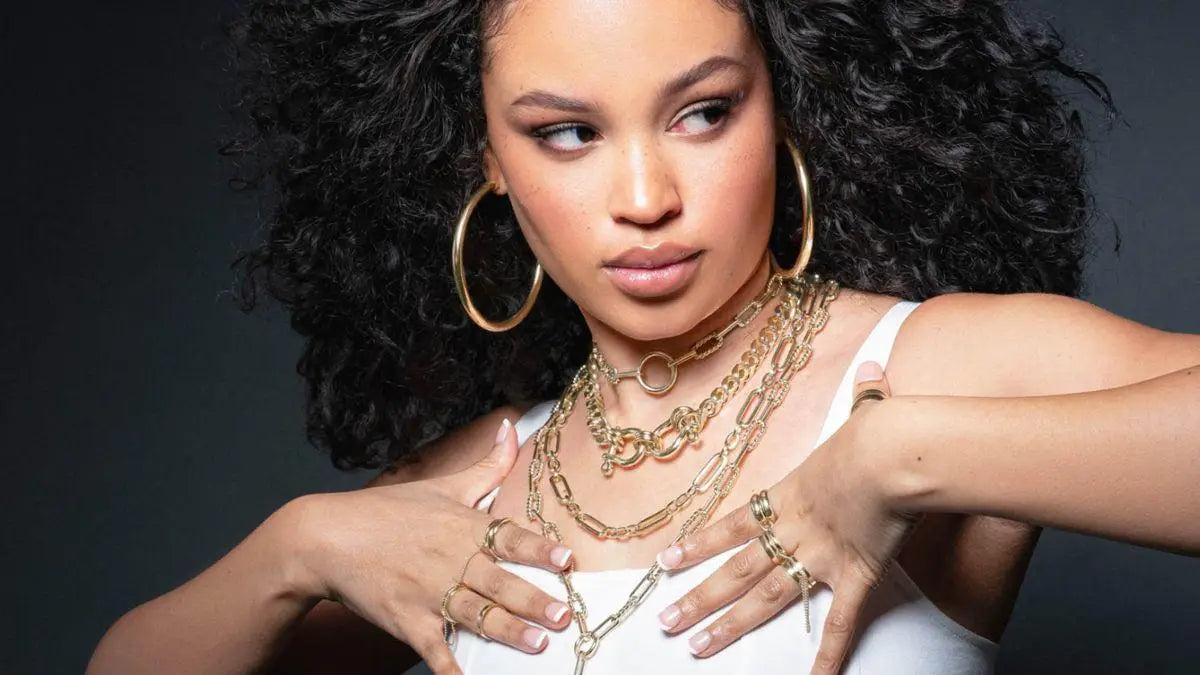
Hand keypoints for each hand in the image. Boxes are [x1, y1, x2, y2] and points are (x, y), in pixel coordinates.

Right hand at [284, 419, 574, 673]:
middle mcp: (449, 559)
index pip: (509, 536)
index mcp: (462, 527)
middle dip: (532, 599)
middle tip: (562, 615)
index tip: (566, 559)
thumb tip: (515, 426)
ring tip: (536, 644)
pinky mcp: (406, 620)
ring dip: (507, 631)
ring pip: (475, 615)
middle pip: (498, 581)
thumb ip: (488, 465)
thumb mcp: (443, 484)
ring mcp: (427, 593)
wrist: (326, 538)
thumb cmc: (387, 511)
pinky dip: (451, 667)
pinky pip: (434, 649)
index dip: (539, 549)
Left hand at [653, 361, 918, 673]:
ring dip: (727, 624)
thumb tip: (877, 369)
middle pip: (735, 570)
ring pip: (763, 597)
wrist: (895, 453)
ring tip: (695, 647)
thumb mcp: (867, 411)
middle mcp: (794, 528)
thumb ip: (866, 395)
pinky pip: (838, 623)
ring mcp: (820, 555)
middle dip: (697, 598)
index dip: (697, 545)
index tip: (665, 562)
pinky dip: (827, 655)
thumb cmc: (880, 432)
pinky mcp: (855, 576)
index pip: (731, 525)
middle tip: (664, 622)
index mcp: (790, 493)